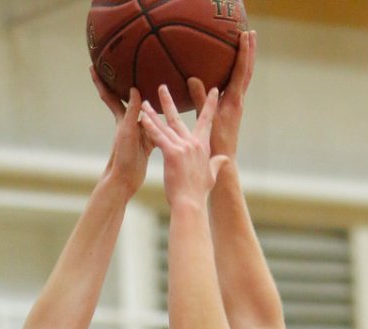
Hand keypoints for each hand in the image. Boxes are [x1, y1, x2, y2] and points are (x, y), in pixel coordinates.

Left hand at [92, 68, 152, 195]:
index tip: (92, 65)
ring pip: (144, 112)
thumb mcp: (127, 132)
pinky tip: (169, 115)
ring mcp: (139, 132)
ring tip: (154, 85)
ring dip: (148, 100)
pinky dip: (161, 120)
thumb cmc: (122, 157)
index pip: (108, 94)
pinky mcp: (148, 143)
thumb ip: (132, 112)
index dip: (100, 80)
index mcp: (121, 118)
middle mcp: (129, 122)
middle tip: (124, 66)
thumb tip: (135, 89)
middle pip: (125, 99)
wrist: (125, 181)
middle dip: (123, 84)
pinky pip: (156, 127)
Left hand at [139, 86, 227, 206]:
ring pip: (165, 125)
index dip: (209, 105)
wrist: (190, 203)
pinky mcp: (172, 154)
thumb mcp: (211, 176)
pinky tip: (143, 117)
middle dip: (169, 101)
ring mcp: (182, 147)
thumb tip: (225, 159)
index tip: (213, 91)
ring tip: (144, 101)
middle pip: (178, 118)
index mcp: (202, 147)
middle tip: (162, 87)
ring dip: (153, 112)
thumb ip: (217, 164)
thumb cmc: (199, 193)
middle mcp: (193, 143)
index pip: (206, 121)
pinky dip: (150, 126)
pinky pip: (158, 137)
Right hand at [187, 30, 255, 159]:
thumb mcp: (206, 121)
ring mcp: (237, 105)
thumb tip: (193, 78)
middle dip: (249, 51)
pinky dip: (237, 73)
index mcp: (234, 101)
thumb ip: (200, 99)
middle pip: (247, 71)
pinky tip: (230, 70)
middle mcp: (239, 101)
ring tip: (245, 45)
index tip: (244, 35)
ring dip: (245, 60)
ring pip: (244, 78)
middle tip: (250, 33)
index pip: (241, 71)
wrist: (224, 160)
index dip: (243, 52)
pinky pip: (236, 86)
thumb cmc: (216, 145)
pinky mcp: (232, 110)